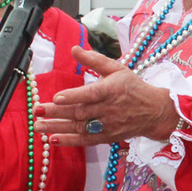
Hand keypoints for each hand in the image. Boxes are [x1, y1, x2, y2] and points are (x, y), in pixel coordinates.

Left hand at [35, 45, 177, 145]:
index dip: (74, 96)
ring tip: (38, 126)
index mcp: (112, 90)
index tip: (57, 97)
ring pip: (79, 128)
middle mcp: (109, 109)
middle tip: (37, 110)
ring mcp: (108, 125)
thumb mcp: (117, 69)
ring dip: (57, 127)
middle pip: (80, 112)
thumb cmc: (133, 88)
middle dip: (57, 112)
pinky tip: (53, 139)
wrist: (154, 112)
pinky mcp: (107, 137)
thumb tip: (74, 49)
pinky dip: (69, 141)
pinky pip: (86, 141)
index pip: (91, 94)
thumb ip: (94, 60)